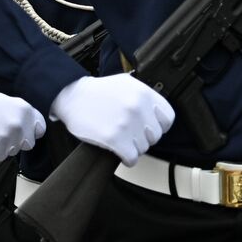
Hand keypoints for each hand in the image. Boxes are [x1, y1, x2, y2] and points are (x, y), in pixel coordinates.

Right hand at [0, 78, 45, 160]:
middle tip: (2, 133)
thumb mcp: (12, 104)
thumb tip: (31, 133)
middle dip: (17, 141)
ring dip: (2, 146)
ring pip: (12, 151)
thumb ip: (24, 118)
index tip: (22, 132)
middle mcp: (21, 124)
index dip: (30, 133)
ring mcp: (9, 136)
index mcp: (27, 111)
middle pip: (28, 144)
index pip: (40, 131)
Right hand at [50, 74, 173, 166]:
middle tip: (132, 134)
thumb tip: (158, 112)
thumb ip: (145, 96)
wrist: (73, 96)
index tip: (150, 128)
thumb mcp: (127, 84)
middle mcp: (138, 108)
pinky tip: (120, 151)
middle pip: (155, 136)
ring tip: (122, 139)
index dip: (159, 126)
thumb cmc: (99, 91)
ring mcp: (126, 124)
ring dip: (133, 147)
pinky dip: (127, 158)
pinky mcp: (114, 138)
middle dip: (144, 138)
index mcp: (144, 94)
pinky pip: (132, 158)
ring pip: (143, 148)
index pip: (168, 119)